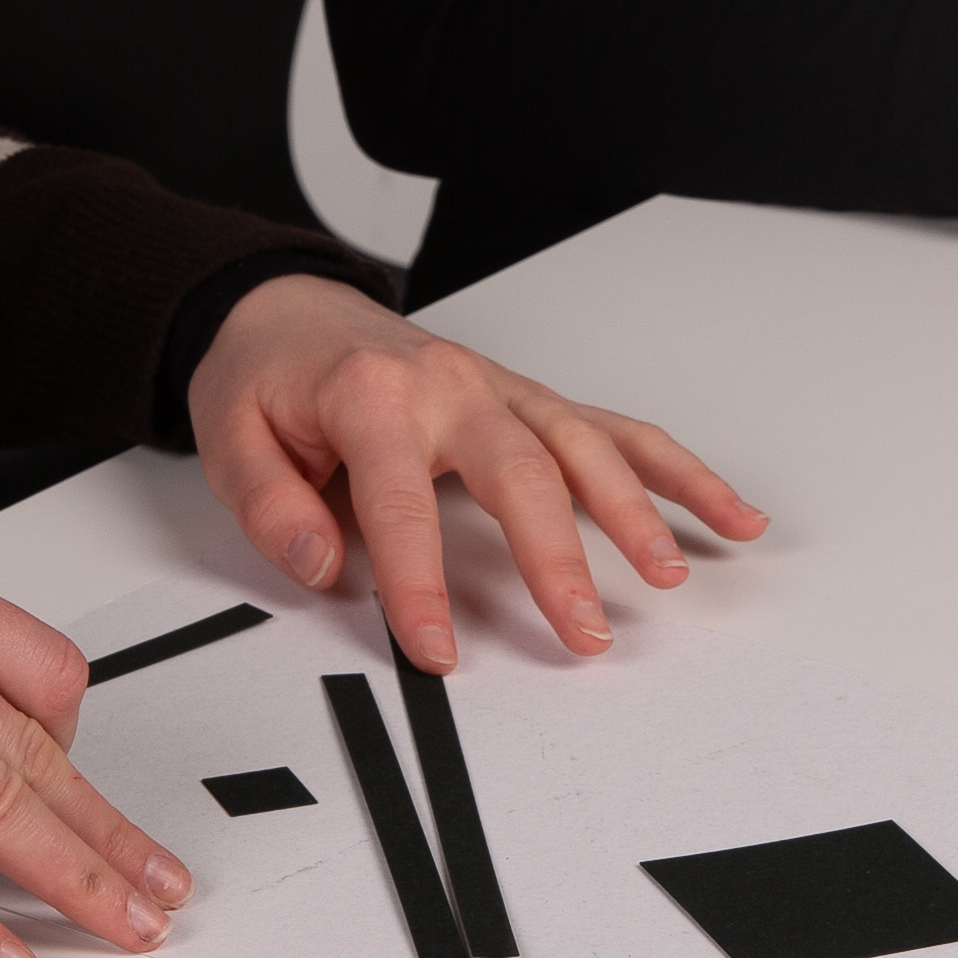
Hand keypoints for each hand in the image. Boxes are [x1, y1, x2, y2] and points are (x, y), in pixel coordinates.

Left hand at [187, 275, 768, 671]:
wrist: (293, 306)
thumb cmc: (270, 375)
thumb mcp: (229, 433)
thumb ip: (270, 505)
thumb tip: (321, 566)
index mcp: (373, 394)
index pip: (402, 503)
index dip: (419, 583)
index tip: (436, 651)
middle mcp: (455, 385)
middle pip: (523, 473)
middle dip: (559, 557)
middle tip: (583, 630)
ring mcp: (507, 391)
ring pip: (588, 448)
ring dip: (637, 512)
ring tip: (669, 575)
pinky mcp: (536, 403)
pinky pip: (620, 433)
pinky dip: (680, 473)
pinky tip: (729, 513)